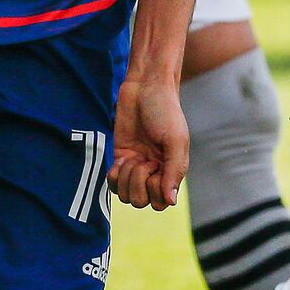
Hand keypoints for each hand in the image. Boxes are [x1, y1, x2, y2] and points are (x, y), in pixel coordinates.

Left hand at [108, 76, 187, 209]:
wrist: (145, 87)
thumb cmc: (165, 111)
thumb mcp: (176, 140)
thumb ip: (174, 171)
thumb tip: (170, 201)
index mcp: (171, 170)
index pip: (160, 202)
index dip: (153, 189)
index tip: (154, 164)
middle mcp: (154, 172)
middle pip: (140, 201)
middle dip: (137, 183)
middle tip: (142, 159)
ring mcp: (136, 166)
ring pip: (125, 195)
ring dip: (125, 178)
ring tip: (131, 158)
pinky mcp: (120, 157)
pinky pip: (113, 183)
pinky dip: (114, 176)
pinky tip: (119, 161)